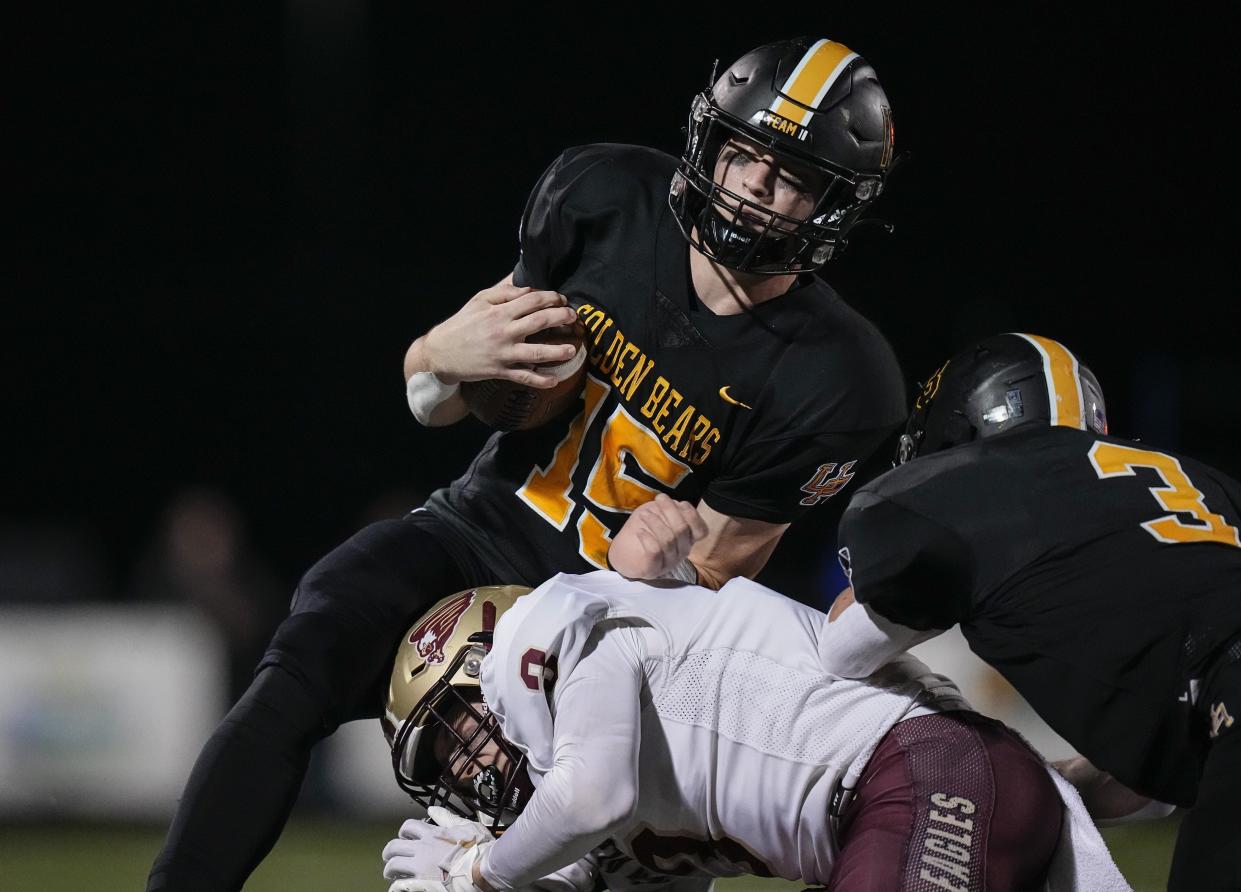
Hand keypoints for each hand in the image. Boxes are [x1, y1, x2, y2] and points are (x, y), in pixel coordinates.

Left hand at [383, 807, 493, 884]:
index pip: (409, 827)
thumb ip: (447, 818)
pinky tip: (397, 888)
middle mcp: (422, 848)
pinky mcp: (419, 883)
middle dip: (389, 852)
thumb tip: (432, 809)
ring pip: (392, 865)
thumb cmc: (478, 848)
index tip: (404, 838)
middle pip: (394, 846)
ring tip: (391, 875)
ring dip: (390, 870)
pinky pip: (399, 885)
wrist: (482, 868)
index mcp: (433, 834)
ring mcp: (419, 867)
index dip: (403, 833)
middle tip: (391, 858)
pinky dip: (395, 887)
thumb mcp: (466, 826)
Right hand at [424, 280, 579, 387]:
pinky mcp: (500, 371)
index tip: (562, 299)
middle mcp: (504, 331)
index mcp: (499, 311)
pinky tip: (554, 381)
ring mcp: (503, 353)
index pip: (533, 300)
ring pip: (536, 352)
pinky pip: (524, 377)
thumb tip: (528, 288)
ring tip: (572, 349)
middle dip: (561, 317)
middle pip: (540, 321)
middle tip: (574, 317)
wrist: (441, 352)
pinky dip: (539, 380)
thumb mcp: (478, 300)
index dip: (552, 297)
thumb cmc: (462, 323)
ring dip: (557, 351)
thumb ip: (503, 291)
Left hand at [608, 494, 707, 579]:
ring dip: (655, 522)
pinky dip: (647, 538)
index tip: (679, 502)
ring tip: (643, 515)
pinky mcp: (653, 570)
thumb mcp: (657, 515)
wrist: (622, 554)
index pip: (701, 530)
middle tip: (659, 499)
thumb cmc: (642, 530)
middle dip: (670, 510)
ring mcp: (668, 563)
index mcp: (687, 539)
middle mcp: (681, 552)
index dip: (692, 514)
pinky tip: (640, 532)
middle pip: (682, 529)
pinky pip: (655, 551)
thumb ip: (669, 509)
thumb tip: (677, 504)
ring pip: (668, 539)